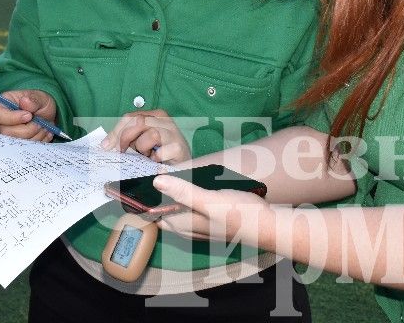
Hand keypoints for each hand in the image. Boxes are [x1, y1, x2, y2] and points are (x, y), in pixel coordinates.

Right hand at [0, 89, 58, 141]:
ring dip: (36, 135)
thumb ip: (33, 100)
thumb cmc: (38, 102)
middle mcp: (1, 123)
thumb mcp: (39, 97)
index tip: (29, 116)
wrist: (46, 114)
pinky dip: (39, 141)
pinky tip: (44, 132)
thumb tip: (25, 101)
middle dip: (28, 129)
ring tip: (44, 126)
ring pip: (18, 142)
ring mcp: (8, 136)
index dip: (12, 118)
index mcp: (0, 106)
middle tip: (40, 122)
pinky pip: (27, 149)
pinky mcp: (17, 146)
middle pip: (7, 133)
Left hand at [101, 110, 190, 163]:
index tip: (107, 146)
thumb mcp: (141, 142)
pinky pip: (160, 152)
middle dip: (127, 138)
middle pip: (138, 121)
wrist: (182, 166)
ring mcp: (173, 133)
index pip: (130, 117)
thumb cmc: (159, 153)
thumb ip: (127, 138)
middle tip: (124, 152)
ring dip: (144, 148)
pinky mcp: (179, 148)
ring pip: (151, 134)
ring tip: (147, 156)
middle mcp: (164, 120)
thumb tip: (106, 144)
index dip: (116, 131)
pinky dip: (154, 159)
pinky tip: (156, 162)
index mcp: (154, 115)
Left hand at [153, 173, 272, 244]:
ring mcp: (201, 226)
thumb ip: (183, 192)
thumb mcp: (209, 200)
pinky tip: (192, 186)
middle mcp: (189, 228)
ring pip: (178, 212)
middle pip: (165, 213)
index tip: (136, 183)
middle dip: (157, 197)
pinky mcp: (212, 221)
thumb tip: (157, 182)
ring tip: (167, 177)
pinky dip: (186, 200)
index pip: (154, 215)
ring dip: (172, 197)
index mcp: (184, 224)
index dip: (144, 201)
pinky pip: (191, 210)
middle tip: (151, 174)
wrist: (267, 226)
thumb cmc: (239, 214)